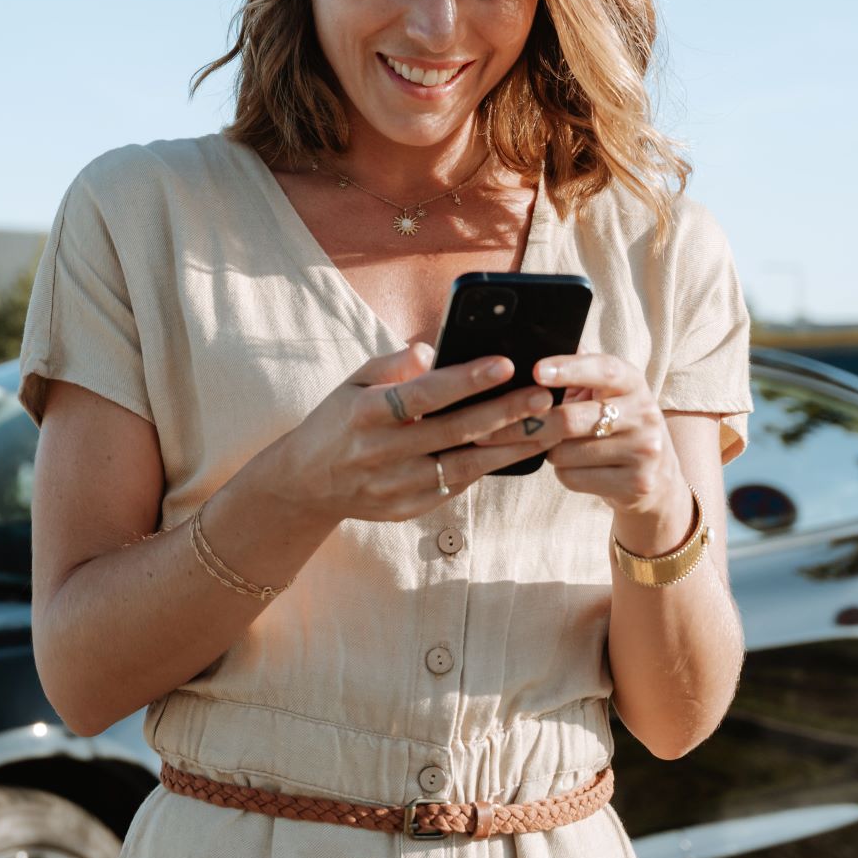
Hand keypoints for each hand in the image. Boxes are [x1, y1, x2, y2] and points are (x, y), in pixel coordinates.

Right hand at [271, 342, 558, 523]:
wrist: (307, 483)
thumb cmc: (339, 421)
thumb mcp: (352, 383)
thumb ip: (391, 364)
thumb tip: (430, 349)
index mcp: (365, 412)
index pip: (422, 394)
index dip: (465, 380)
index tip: (505, 363)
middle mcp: (380, 451)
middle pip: (453, 431)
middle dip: (505, 412)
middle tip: (545, 396)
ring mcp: (395, 485)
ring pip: (466, 465)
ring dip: (513, 445)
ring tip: (550, 425)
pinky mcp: (408, 508)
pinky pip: (458, 485)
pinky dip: (491, 466)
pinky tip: (521, 448)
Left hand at [472, 352, 686, 526]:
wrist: (656, 477)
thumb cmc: (611, 421)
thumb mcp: (603, 391)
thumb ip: (575, 369)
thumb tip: (527, 345)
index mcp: (632, 381)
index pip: (602, 369)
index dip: (568, 369)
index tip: (536, 370)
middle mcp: (644, 412)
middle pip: (570, 419)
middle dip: (526, 425)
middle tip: (491, 428)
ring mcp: (645, 450)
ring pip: (566, 452)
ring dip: (547, 451)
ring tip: (555, 445)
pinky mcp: (637, 483)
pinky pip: (574, 478)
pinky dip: (563, 473)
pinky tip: (575, 466)